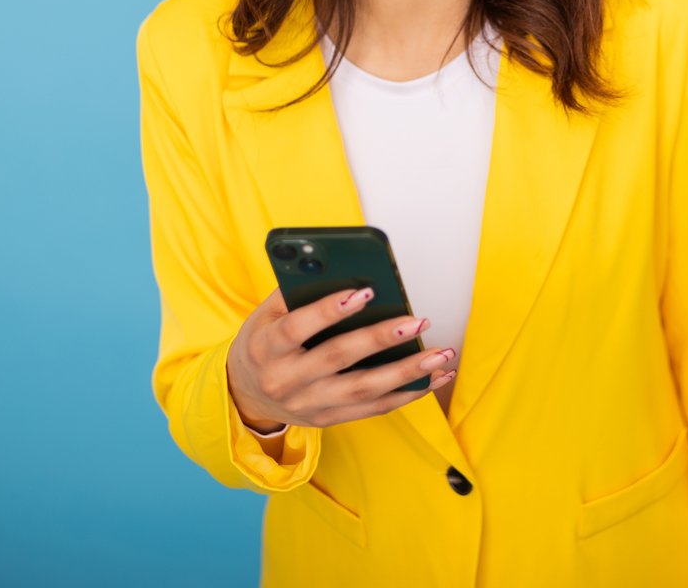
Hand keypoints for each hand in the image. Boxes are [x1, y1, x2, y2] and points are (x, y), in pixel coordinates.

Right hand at [227, 286, 456, 429]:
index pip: (297, 329)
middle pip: (337, 359)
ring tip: (441, 354)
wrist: (247, 394)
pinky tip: (434, 377)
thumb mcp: (267, 314)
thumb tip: (342, 268)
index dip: (328, 311)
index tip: (364, 291)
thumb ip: (297, 292)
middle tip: (417, 321)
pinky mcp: (329, 418)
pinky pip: (374, 409)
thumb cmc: (264, 341)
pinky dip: (407, 393)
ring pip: (363, 390)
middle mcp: (287, 380)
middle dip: (380, 339)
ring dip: (407, 373)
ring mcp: (309, 404)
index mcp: (266, 348)